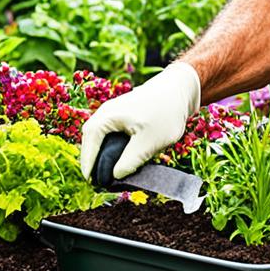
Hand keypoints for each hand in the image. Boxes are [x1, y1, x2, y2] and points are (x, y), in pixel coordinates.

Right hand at [78, 61, 200, 180]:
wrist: (182, 89)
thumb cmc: (166, 112)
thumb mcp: (149, 141)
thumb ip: (131, 160)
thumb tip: (115, 176)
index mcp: (108, 116)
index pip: (89, 141)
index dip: (87, 162)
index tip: (90, 181)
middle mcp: (107, 112)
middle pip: (91, 138)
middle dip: (93, 158)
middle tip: (97, 180)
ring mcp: (115, 112)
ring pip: (101, 136)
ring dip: (102, 152)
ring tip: (106, 172)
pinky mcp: (125, 114)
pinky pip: (111, 133)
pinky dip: (111, 146)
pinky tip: (120, 158)